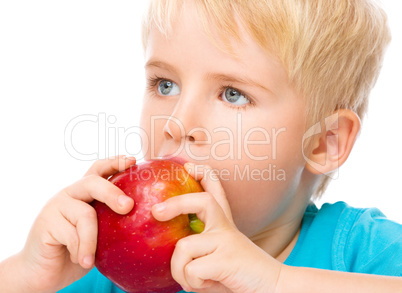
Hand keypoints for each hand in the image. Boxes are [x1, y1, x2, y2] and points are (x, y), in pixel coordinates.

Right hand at [18, 156, 135, 292]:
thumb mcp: (100, 235)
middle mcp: (71, 194)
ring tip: (92, 261)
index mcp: (85, 193)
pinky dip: (81, 250)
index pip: (99, 169)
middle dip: (113, 193)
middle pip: (92, 183)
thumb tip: (147, 221)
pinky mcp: (45, 223)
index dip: (115, 162)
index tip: (133, 160)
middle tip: (128, 206)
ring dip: (93, 240)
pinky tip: (83, 261)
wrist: (43, 272)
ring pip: (85, 214)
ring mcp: (56, 206)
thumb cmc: (78, 251)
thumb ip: (113, 223)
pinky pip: (72, 235)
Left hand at [152, 163, 282, 292]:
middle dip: (176, 203)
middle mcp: (226, 228)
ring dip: (180, 271)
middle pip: (202, 200)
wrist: (276, 289)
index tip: (190, 167)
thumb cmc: (240, 277)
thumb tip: (170, 249)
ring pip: (183, 246)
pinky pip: (192, 270)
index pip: (216, 190)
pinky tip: (209, 285)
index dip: (204, 175)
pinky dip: (193, 284)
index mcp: (224, 225)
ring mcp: (227, 241)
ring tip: (195, 282)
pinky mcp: (228, 259)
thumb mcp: (217, 258)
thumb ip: (199, 250)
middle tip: (156, 211)